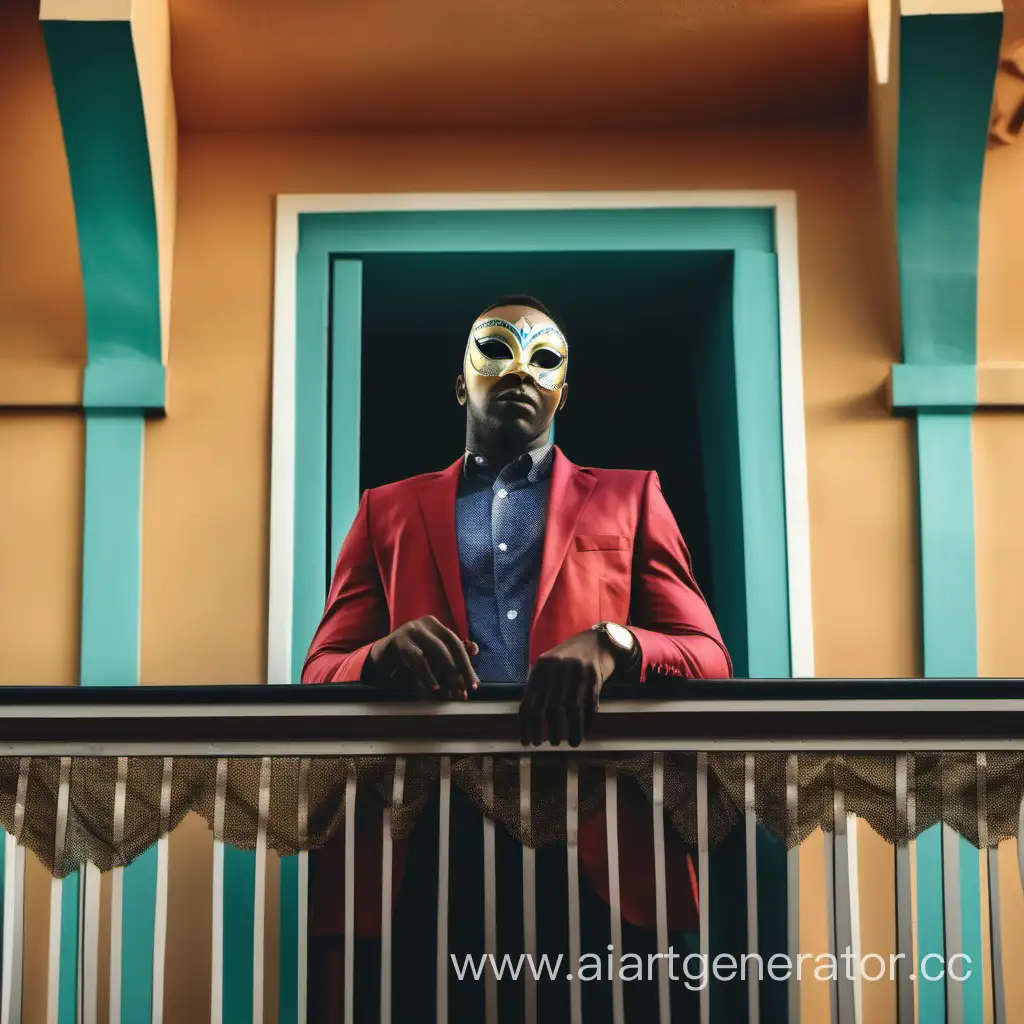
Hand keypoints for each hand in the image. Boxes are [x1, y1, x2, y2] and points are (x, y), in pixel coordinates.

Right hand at [367, 616, 479, 698]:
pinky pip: (417, 657)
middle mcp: (425, 623)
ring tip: (453, 689)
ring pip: (436, 649)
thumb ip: (450, 654)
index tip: (474, 684)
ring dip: (447, 671)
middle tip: (465, 689)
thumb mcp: (431, 657)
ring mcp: (411, 630)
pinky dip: (427, 673)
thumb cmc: (410, 657)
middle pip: (450, 644)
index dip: (466, 663)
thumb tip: (474, 650)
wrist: (380, 658)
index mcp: (436, 625)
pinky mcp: (398, 641)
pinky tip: (433, 686)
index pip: (457, 643)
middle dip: (460, 668)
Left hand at [519, 630, 616, 746]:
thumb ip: (537, 686)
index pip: (529, 702)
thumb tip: (527, 720)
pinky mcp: (595, 677)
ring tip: (569, 743)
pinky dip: (585, 723)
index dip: (527, 726)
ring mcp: (578, 673)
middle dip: (549, 730)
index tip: (528, 743)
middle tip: (550, 744)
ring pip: (572, 709)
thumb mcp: (549, 666)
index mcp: (542, 667)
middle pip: (551, 707)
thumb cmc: (568, 658)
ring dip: (570, 730)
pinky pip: (589, 706)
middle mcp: (558, 669)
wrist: (597, 641)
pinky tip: (582, 733)